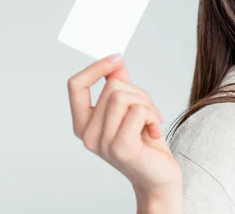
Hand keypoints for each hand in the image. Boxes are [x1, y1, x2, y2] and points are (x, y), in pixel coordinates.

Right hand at [67, 54, 181, 201]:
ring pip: (124, 96)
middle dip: (138, 92)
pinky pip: (137, 111)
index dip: (96, 67)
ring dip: (147, 104)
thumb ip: (120, 86)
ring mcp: (102, 143)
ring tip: (151, 122)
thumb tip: (116, 60)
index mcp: (84, 124)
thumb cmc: (145, 143)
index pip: (75, 85)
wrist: (159, 177)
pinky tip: (155, 131)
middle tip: (149, 111)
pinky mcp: (120, 147)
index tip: (117, 58)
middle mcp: (87, 135)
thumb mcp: (131, 109)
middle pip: (112, 87)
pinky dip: (153, 116)